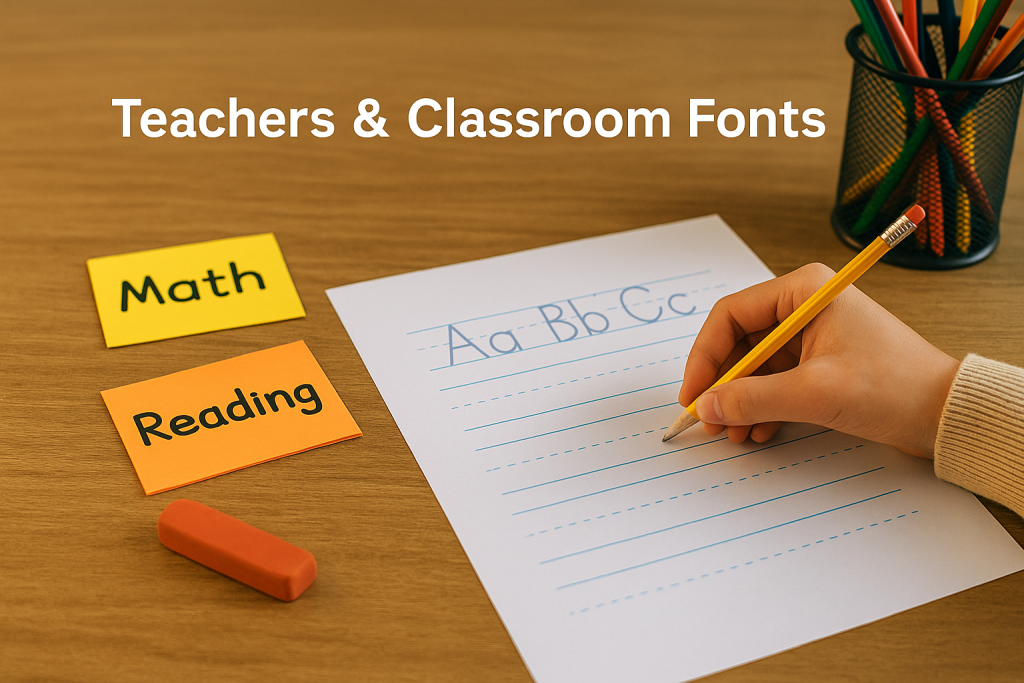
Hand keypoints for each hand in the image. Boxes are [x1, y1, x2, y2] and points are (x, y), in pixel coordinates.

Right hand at [679, 263, 959, 457]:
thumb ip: (753, 398)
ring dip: (740, 400)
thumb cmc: (894, 386)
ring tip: (734, 432)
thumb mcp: (816, 393)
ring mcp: (811, 335)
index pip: (731, 315)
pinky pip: (774, 381)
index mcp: (803, 291)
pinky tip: (757, 431)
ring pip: (754, 366)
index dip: (704, 356)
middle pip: (738, 342)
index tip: (694, 393)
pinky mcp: (819, 362)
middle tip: (709, 418)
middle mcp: (803, 307)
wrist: (945, 412)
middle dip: (722, 383)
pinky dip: (761, 406)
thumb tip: (707, 406)